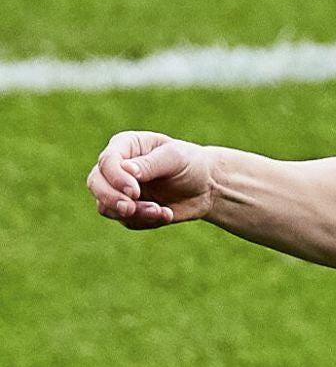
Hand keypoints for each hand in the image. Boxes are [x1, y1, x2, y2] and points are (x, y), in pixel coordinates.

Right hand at [88, 131, 214, 228]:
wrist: (208, 186)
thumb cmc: (191, 163)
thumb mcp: (175, 158)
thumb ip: (151, 164)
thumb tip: (125, 169)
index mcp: (126, 146)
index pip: (107, 161)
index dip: (116, 178)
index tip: (134, 191)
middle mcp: (117, 167)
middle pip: (96, 184)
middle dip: (111, 199)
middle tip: (130, 208)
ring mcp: (119, 190)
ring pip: (107, 206)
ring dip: (133, 213)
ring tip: (161, 211)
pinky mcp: (128, 210)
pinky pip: (126, 220)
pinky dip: (145, 221)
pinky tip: (167, 214)